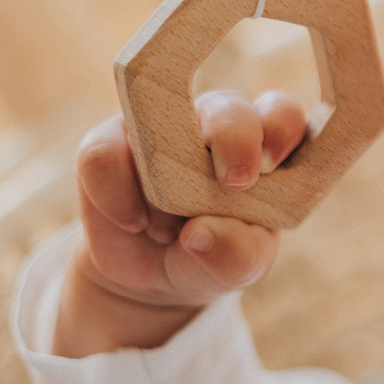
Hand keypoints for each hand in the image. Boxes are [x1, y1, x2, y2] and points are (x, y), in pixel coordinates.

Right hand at [55, 90, 305, 356]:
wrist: (153, 275)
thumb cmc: (214, 256)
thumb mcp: (236, 266)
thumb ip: (235, 255)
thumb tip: (199, 235)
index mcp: (261, 146)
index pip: (280, 115)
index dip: (280, 128)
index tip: (270, 168)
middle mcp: (214, 125)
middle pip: (227, 107)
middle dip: (233, 140)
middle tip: (233, 185)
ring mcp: (159, 127)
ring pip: (158, 118)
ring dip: (163, 182)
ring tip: (168, 231)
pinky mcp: (109, 143)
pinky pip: (103, 153)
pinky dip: (116, 195)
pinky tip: (133, 223)